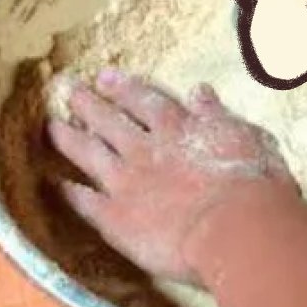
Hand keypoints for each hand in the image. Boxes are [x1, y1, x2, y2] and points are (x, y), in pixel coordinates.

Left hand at [47, 69, 297, 282]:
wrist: (236, 229)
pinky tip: (60, 187)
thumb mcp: (246, 138)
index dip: (125, 89)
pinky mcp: (116, 218)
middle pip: (110, 121)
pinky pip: (87, 202)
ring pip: (89, 154)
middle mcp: (146, 150)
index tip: (105, 77)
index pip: (146, 102)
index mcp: (178, 129)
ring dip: (70, 139)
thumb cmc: (254, 185)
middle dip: (89, 104)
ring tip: (52, 127)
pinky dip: (72, 193)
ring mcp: (126, 183)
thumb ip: (217, 116)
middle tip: (69, 90)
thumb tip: (199, 92)